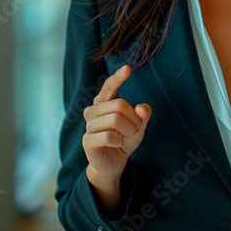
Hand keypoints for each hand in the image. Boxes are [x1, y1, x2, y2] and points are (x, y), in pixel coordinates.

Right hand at [82, 64, 151, 181]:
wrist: (114, 162)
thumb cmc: (125, 139)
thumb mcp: (139, 125)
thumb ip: (143, 114)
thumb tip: (141, 107)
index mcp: (104, 102)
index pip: (109, 86)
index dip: (118, 77)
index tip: (128, 69)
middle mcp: (93, 110)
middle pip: (119, 104)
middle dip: (134, 119)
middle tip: (133, 130)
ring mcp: (88, 125)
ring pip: (115, 119)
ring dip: (128, 131)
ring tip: (125, 138)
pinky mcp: (87, 140)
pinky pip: (108, 136)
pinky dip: (119, 141)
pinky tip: (117, 144)